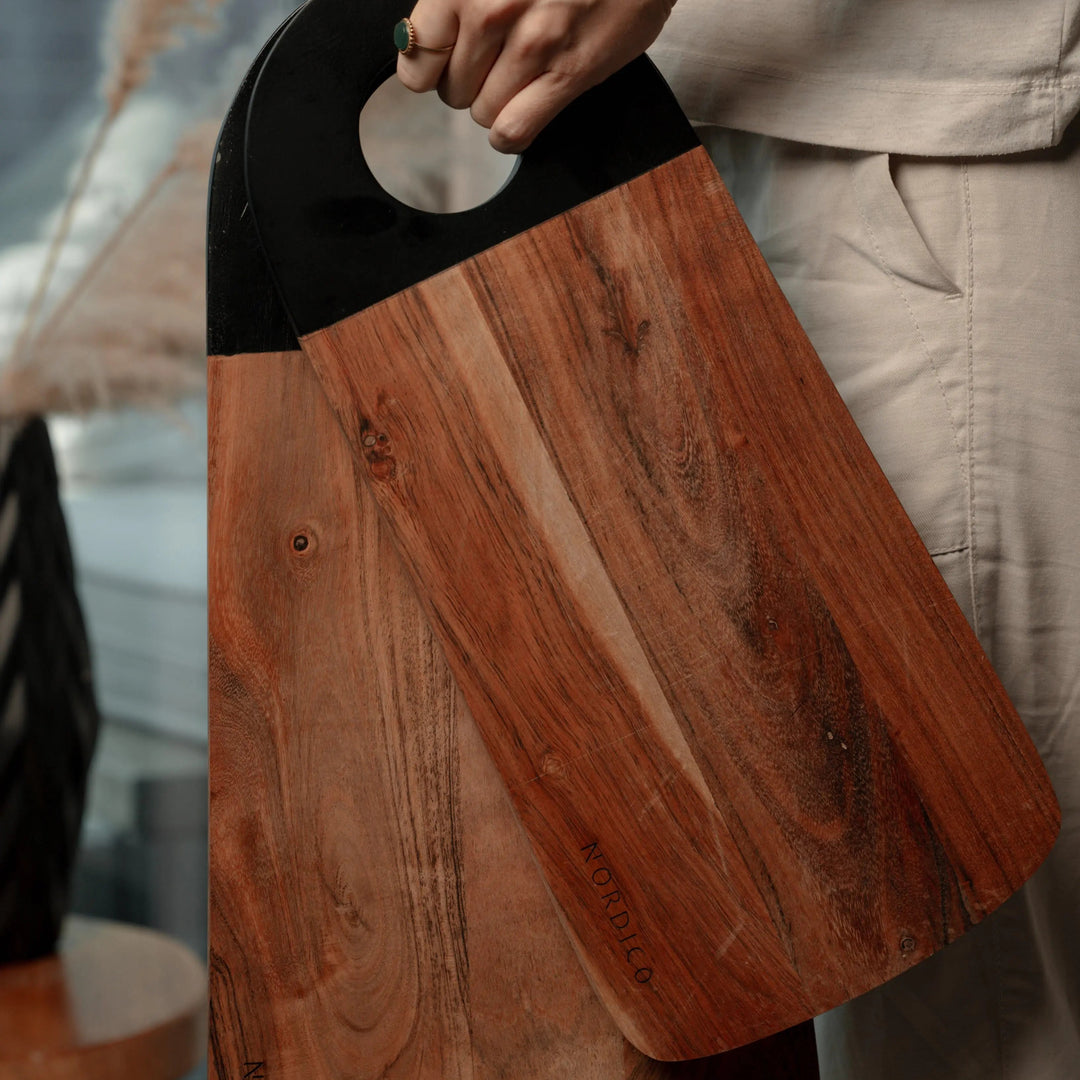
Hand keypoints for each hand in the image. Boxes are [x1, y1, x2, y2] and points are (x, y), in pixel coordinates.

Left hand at [396, 0, 674, 152]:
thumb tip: (424, 41)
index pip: (418, 51)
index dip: (428, 66)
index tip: (439, 64)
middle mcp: (491, 8)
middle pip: (452, 88)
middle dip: (468, 81)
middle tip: (494, 60)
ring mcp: (531, 44)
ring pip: (483, 112)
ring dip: (496, 103)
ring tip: (518, 75)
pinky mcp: (567, 74)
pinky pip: (514, 131)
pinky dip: (510, 132)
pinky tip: (521, 112)